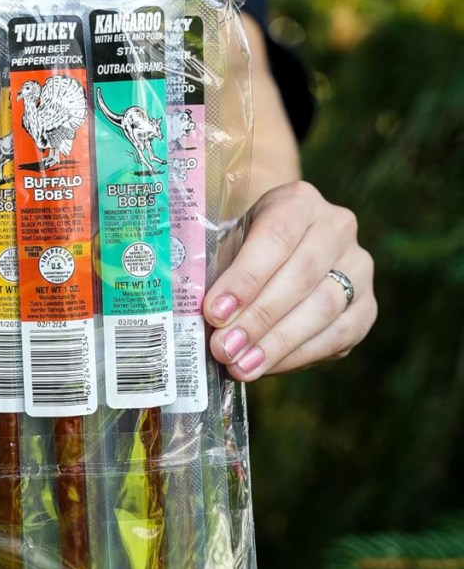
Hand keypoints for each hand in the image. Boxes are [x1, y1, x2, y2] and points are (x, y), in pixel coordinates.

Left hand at [203, 181, 376, 380]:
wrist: (276, 251)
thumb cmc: (241, 251)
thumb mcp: (224, 247)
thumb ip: (215, 275)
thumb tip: (202, 322)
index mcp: (297, 201)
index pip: (276, 237)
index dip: (245, 279)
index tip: (214, 313)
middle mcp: (337, 228)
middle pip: (301, 276)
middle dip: (258, 318)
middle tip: (224, 348)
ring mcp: (359, 267)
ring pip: (324, 308)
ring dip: (278, 343)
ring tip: (241, 366)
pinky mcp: (366, 306)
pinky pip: (339, 335)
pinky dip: (299, 355)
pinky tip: (266, 367)